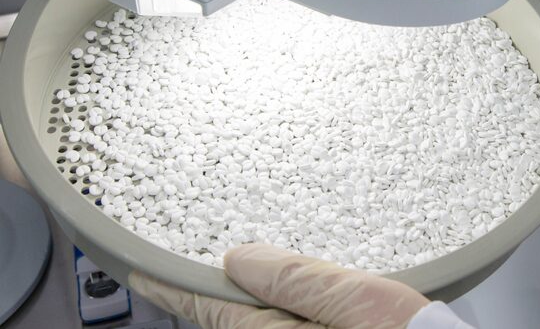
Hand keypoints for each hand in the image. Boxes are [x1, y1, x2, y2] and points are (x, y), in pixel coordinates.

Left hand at [129, 244, 429, 328]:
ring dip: (242, 305)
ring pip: (256, 327)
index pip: (211, 307)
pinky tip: (288, 304)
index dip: (174, 288)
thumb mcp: (355, 299)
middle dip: (211, 296)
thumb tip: (241, 257)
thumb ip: (294, 278)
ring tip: (239, 280)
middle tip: (195, 271)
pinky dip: (272, 312)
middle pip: (230, 322)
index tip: (144, 276)